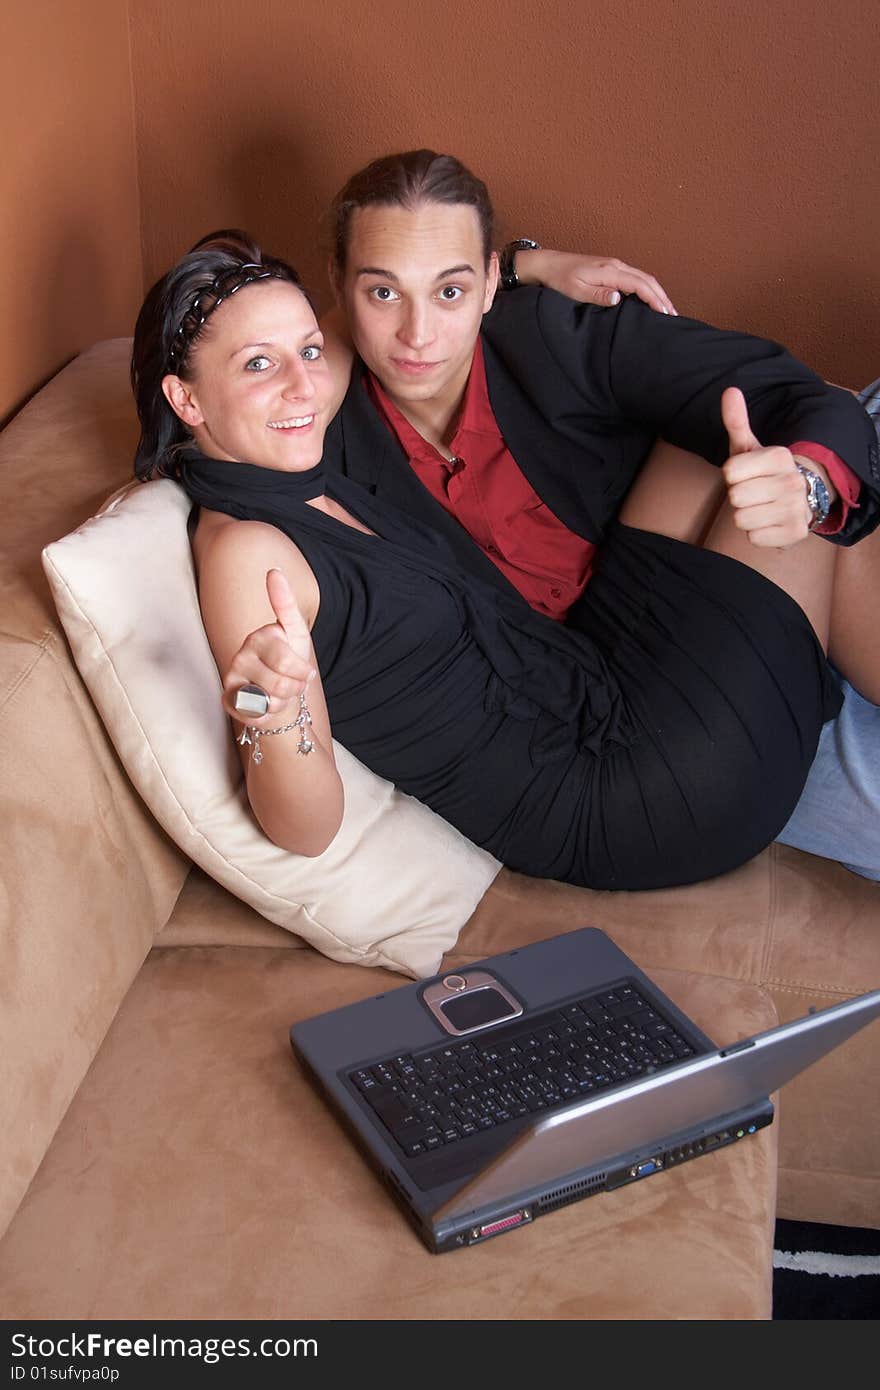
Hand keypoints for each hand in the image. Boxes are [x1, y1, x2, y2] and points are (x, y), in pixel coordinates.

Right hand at [222, 568, 315, 723]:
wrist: (278, 693)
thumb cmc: (289, 660)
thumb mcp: (296, 633)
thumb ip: (286, 604)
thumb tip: (273, 571)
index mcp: (261, 636)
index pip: (285, 658)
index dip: (301, 671)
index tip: (304, 668)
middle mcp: (242, 653)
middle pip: (281, 680)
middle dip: (296, 687)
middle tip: (296, 683)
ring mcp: (233, 676)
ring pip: (270, 699)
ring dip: (284, 701)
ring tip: (282, 692)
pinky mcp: (228, 698)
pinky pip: (257, 712)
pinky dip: (269, 713)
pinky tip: (267, 703)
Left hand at [514, 247, 676, 313]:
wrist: (549, 264)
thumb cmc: (560, 279)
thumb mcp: (576, 291)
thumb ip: (598, 295)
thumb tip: (619, 298)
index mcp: (610, 271)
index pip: (639, 285)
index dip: (654, 299)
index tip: (665, 314)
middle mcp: (616, 265)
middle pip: (647, 280)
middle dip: (662, 297)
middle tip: (673, 315)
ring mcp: (615, 266)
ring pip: (643, 278)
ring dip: (657, 293)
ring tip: (667, 309)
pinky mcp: (611, 269)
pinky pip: (635, 278)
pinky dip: (647, 289)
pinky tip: (650, 299)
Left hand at [721, 387, 832, 546]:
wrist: (801, 498)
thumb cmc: (764, 472)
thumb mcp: (749, 446)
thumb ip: (736, 421)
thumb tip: (730, 390)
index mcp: (780, 456)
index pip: (730, 472)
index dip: (732, 476)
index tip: (748, 474)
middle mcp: (793, 481)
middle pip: (735, 498)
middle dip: (739, 497)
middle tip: (754, 492)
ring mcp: (796, 509)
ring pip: (742, 520)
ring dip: (746, 516)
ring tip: (762, 506)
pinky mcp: (795, 533)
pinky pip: (753, 538)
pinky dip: (757, 533)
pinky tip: (770, 521)